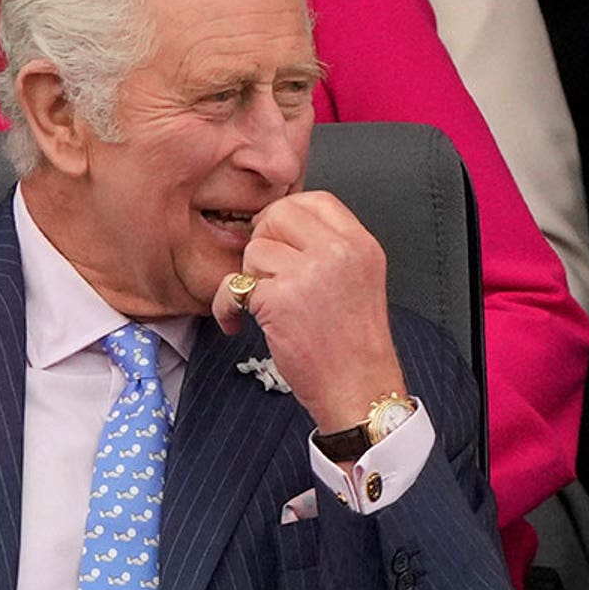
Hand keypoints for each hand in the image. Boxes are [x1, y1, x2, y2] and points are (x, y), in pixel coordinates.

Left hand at [211, 191, 405, 432]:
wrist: (359, 389)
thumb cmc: (355, 345)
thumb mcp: (361, 279)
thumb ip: (331, 248)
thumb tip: (282, 224)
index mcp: (361, 244)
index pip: (316, 200)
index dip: (288, 215)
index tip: (279, 237)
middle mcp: (339, 252)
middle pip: (280, 215)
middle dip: (264, 241)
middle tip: (267, 271)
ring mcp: (309, 273)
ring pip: (254, 250)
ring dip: (250, 279)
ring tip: (264, 306)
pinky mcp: (280, 299)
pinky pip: (233, 287)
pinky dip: (227, 308)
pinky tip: (239, 323)